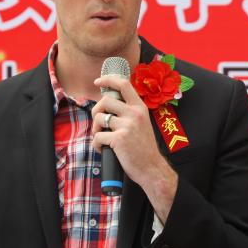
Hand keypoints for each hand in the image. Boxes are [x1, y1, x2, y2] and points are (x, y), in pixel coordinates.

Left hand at [92, 74, 173, 190]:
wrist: (151, 168)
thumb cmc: (144, 147)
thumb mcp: (141, 123)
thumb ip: (129, 112)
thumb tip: (107, 104)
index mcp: (140, 107)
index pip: (124, 84)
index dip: (108, 79)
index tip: (98, 81)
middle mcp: (134, 113)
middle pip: (105, 100)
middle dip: (96, 110)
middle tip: (98, 123)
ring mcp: (127, 125)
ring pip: (99, 118)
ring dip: (95, 128)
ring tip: (101, 137)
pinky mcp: (119, 139)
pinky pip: (98, 136)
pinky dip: (96, 144)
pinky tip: (103, 149)